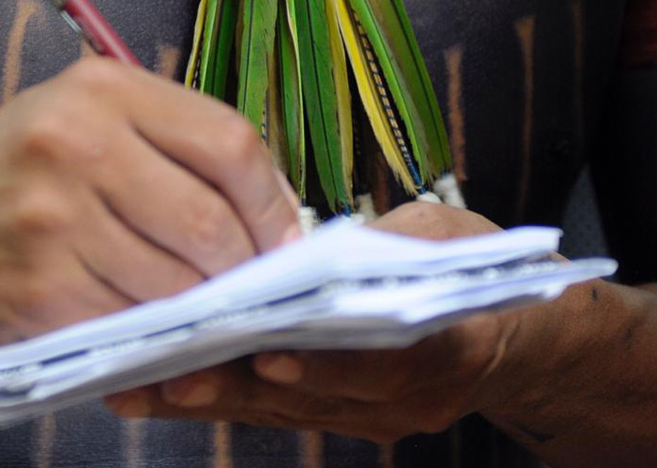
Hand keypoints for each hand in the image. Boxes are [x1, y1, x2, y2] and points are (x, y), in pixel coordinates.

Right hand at [0, 58, 301, 351]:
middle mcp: (75, 142)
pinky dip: (153, 331)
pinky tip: (144, 320)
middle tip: (250, 285)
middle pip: (210, 220)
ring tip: (195, 302)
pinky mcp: (38, 288)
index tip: (285, 237)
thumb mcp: (83, 120)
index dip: (272, 201)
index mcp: (101, 89)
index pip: (229, 143)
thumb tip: (273, 208)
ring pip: (178, 281)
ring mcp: (53, 218)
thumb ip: (173, 145)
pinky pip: (133, 322)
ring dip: (200, 305)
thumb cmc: (11, 174)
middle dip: (245, 267)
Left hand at [104, 202, 519, 441]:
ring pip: (281, 413)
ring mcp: (371, 422)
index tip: (268, 355)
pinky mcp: (341, 422)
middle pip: (313, 399)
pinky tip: (164, 387)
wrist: (514, 336)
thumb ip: (382, 245)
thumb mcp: (445, 235)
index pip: (382, 365)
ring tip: (142, 383)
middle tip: (169, 375)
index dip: (325, 363)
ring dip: (211, 398)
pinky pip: (275, 414)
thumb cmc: (475, 270)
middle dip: (237, 385)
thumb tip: (303, 249)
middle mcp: (406, 403)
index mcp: (448, 350)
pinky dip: (221, 398)